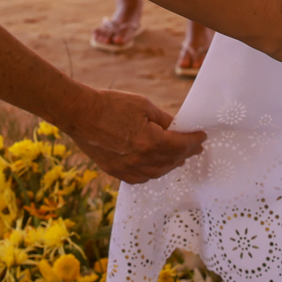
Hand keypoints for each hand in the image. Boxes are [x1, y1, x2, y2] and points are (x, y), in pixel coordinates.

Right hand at [61, 87, 204, 183]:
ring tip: (179, 157)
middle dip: (185, 153)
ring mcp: (127, 169)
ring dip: (171, 164)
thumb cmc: (110, 104)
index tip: (202, 136)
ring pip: (158, 172)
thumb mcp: (143, 105)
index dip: (194, 141)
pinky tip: (156, 165)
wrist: (79, 113)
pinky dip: (153, 172)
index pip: (181, 145)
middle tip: (195, 147)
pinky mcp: (116, 172)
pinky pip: (141, 177)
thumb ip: (164, 120)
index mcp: (150, 142)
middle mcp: (141, 161)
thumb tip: (178, 127)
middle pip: (172, 161)